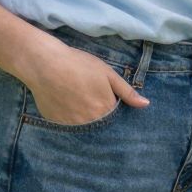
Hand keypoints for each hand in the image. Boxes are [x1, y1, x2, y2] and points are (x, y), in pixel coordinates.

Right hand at [23, 41, 151, 126]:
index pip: (116, 117)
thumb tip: (145, 105)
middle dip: (99, 114)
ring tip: (77, 99)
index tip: (106, 97)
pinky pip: (68, 126)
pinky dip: (70, 118)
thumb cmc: (79, 65)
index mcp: (105, 109)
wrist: (46, 65)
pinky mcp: (57, 125)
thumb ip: (127, 92)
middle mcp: (90, 122)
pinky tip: (66, 103)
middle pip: (100, 124)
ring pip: (85, 126)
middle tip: (90, 96)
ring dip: (85, 118)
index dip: (112, 106)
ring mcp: (72, 126)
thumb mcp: (108, 73)